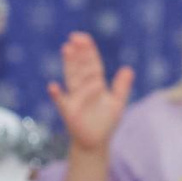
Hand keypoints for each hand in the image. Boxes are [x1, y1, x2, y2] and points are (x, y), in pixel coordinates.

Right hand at [49, 33, 132, 153]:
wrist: (95, 142)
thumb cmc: (105, 121)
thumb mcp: (117, 103)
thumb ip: (122, 86)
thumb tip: (128, 68)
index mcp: (95, 84)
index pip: (92, 64)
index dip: (88, 51)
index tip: (84, 38)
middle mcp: (82, 88)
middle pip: (81, 67)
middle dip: (79, 53)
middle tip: (75, 38)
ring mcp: (74, 98)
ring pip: (72, 78)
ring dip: (69, 64)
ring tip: (66, 49)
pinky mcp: (69, 112)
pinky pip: (61, 102)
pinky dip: (57, 95)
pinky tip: (53, 86)